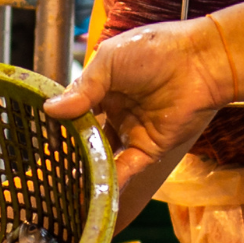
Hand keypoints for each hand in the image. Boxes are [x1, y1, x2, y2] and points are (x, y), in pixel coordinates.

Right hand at [43, 16, 234, 190]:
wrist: (200, 63)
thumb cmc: (155, 51)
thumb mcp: (109, 62)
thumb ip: (83, 89)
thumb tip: (50, 110)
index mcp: (104, 88)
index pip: (75, 109)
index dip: (60, 122)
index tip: (42, 134)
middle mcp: (116, 112)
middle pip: (87, 137)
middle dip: (71, 151)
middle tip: (49, 165)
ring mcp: (131, 132)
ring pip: (104, 157)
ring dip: (87, 170)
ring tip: (64, 185)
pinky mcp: (148, 150)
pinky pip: (126, 169)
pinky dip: (111, 181)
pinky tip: (92, 191)